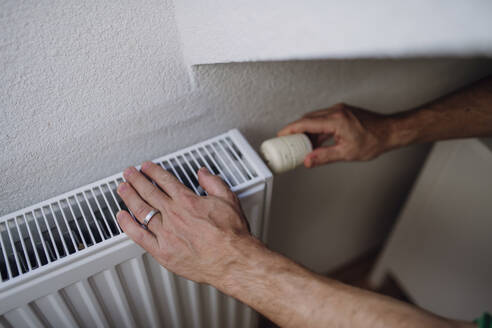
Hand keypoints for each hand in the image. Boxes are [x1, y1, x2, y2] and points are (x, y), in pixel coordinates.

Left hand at [116, 162, 258, 285]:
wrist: (232, 260)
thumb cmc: (232, 235)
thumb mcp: (228, 199)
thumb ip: (213, 183)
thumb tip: (203, 173)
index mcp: (187, 201)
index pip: (165, 181)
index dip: (153, 171)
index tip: (146, 167)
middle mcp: (174, 215)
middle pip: (149, 192)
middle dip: (136, 180)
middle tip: (128, 173)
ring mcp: (166, 233)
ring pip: (141, 210)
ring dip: (129, 197)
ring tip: (122, 189)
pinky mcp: (162, 251)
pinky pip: (139, 235)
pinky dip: (128, 225)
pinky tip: (121, 217)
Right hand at [278, 103, 391, 166]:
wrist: (390, 131)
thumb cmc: (374, 140)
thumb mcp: (346, 153)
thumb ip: (324, 157)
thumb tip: (308, 160)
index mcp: (336, 120)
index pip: (306, 123)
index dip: (290, 129)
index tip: (281, 135)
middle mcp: (336, 111)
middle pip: (308, 119)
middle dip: (296, 131)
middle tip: (288, 142)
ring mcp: (339, 110)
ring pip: (315, 118)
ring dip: (307, 130)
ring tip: (303, 144)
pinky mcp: (342, 112)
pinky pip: (324, 118)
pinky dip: (317, 128)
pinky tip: (317, 139)